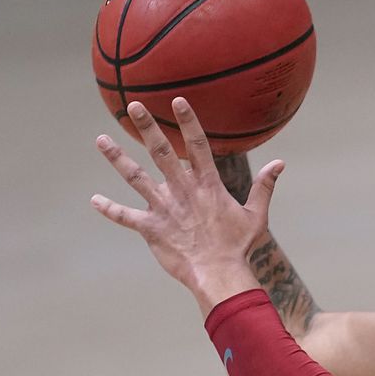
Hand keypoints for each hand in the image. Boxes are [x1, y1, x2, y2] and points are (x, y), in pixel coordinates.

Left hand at [92, 99, 283, 308]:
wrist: (219, 275)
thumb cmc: (237, 247)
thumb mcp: (256, 215)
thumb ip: (263, 186)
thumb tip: (279, 163)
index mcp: (207, 185)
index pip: (197, 145)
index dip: (188, 121)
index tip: (177, 100)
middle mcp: (182, 190)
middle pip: (161, 152)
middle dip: (147, 127)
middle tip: (134, 105)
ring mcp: (164, 208)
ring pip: (136, 177)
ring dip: (117, 158)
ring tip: (101, 140)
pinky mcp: (151, 228)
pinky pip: (126, 217)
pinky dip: (110, 209)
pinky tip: (94, 200)